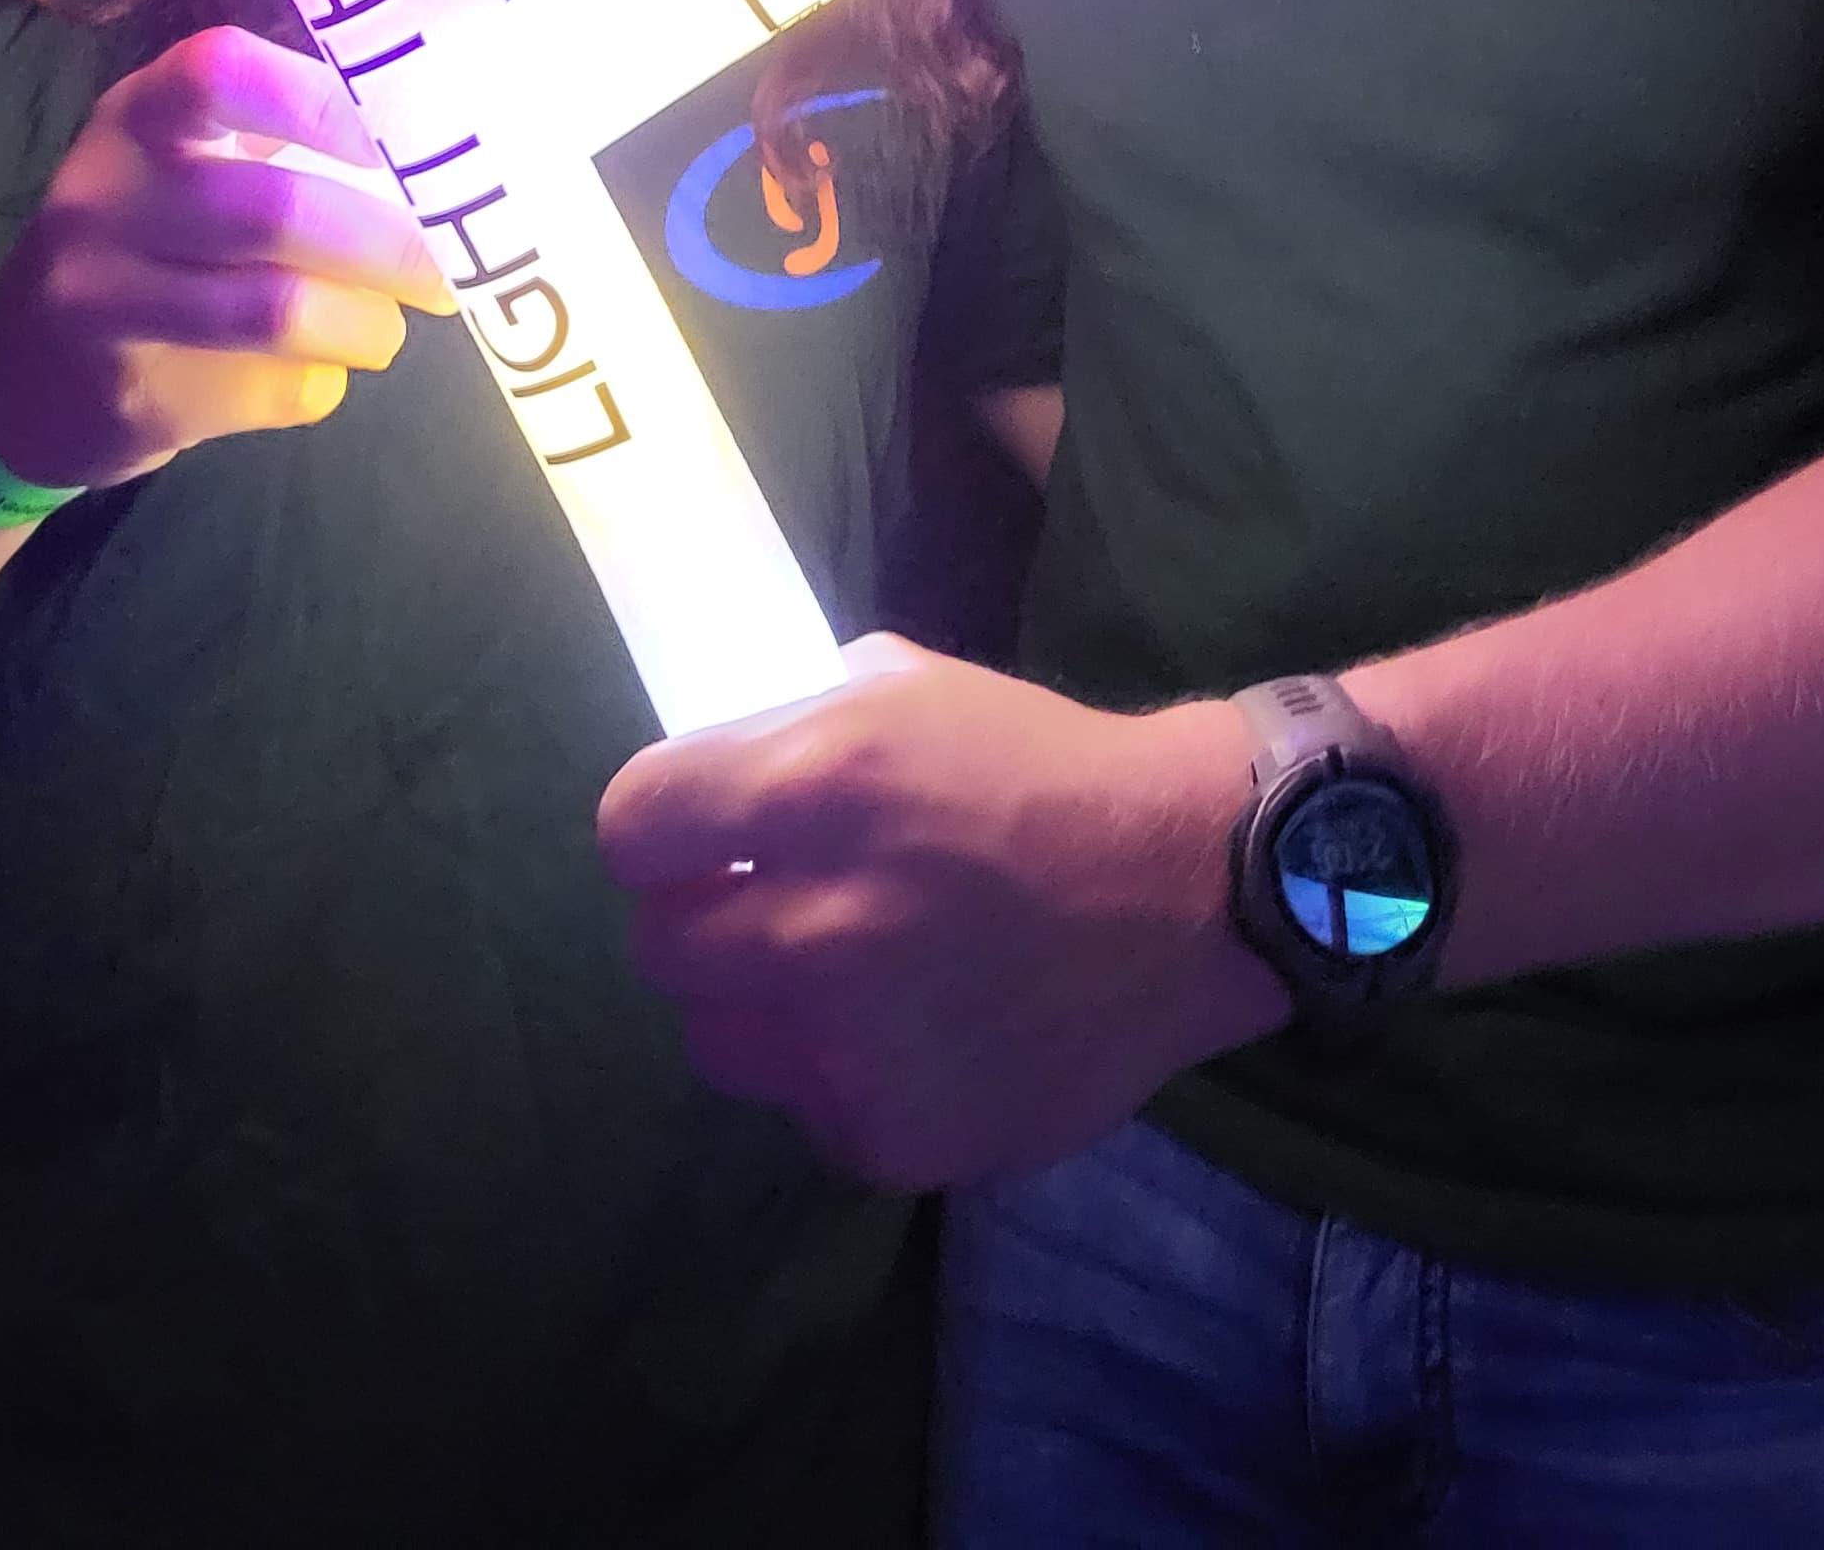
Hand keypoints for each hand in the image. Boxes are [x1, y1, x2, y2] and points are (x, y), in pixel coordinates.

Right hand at [0, 26, 455, 490]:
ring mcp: (105, 303)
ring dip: (367, 325)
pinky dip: (323, 382)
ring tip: (387, 329)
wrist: (15, 377)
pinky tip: (317, 370)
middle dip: (392, 245)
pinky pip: (272, 391)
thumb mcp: (174, 164)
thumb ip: (281, 142)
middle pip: (279, 210)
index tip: (405, 142)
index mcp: (135, 117)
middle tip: (447, 270)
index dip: (325, 102)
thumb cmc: (140, 241)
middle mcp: (105, 197)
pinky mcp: (133, 397)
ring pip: (281, 311)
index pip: (223, 73)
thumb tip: (439, 149)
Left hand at [595, 639, 1283, 1187]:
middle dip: (701, 917)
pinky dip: (839, 1074)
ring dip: (758, 1005)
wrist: (1191, 889)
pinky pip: (806, 1108)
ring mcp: (851, 1047)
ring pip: (717, 1041)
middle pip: (658, 947)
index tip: (694, 836)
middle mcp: (815, 924)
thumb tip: (712, 760)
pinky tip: (910, 1033)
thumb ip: (792, 723)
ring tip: (839, 975)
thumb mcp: (907, 686)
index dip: (659, 827)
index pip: (632, 824)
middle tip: (769, 904)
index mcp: (814, 787)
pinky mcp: (893, 1137)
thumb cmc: (1042, 767)